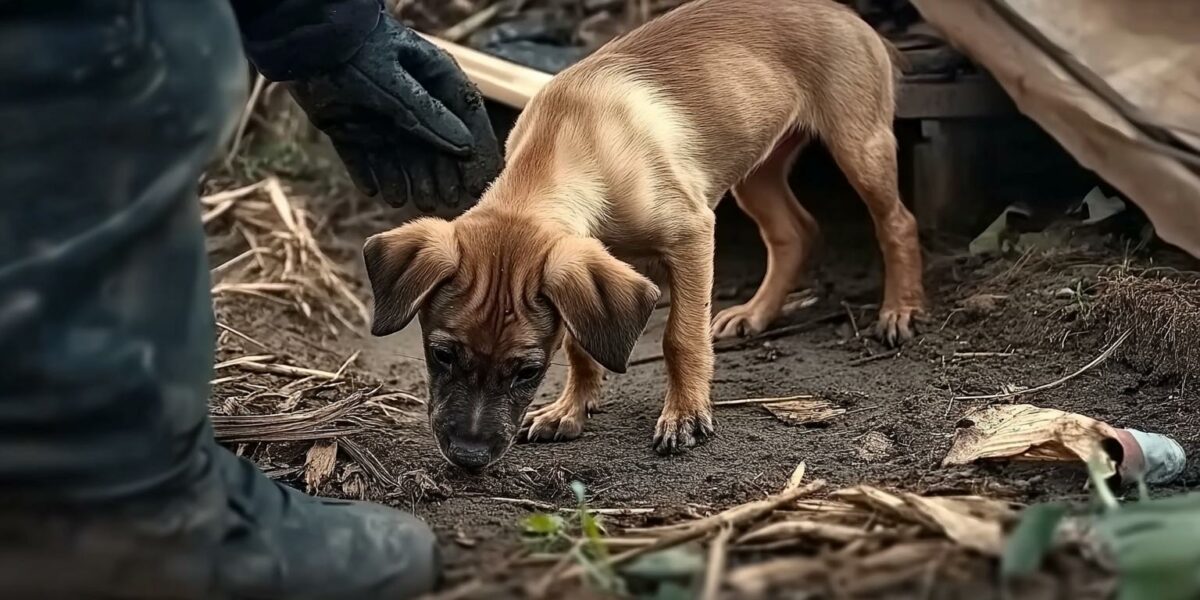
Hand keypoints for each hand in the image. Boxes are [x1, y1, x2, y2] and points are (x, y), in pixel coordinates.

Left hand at [287, 15, 500, 211]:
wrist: (302, 42)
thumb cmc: (356, 51)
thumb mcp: (396, 84)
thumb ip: (428, 117)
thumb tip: (464, 147)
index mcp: (432, 78)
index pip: (465, 118)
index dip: (474, 152)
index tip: (480, 183)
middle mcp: (412, 100)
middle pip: (434, 145)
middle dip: (437, 175)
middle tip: (442, 202)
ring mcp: (381, 116)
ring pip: (400, 156)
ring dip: (404, 179)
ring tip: (406, 200)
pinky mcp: (351, 128)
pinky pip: (364, 158)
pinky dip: (369, 175)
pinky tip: (375, 192)